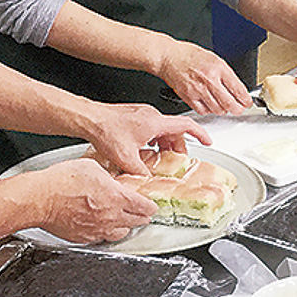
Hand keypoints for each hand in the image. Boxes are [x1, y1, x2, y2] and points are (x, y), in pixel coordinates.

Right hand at [30, 159, 157, 243]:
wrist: (39, 199)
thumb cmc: (61, 181)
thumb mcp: (92, 167)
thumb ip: (108, 175)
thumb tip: (113, 178)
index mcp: (117, 198)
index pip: (144, 206)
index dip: (150, 206)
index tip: (152, 205)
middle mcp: (111, 217)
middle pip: (137, 222)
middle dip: (142, 217)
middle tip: (143, 214)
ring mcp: (97, 230)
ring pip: (121, 233)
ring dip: (126, 226)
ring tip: (126, 221)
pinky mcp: (84, 238)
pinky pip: (102, 238)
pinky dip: (106, 233)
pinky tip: (104, 226)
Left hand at [83, 102, 209, 174]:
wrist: (89, 118)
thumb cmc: (105, 130)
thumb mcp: (126, 158)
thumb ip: (140, 172)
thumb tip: (147, 182)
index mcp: (156, 123)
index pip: (187, 125)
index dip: (200, 134)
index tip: (207, 141)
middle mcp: (152, 115)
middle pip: (175, 130)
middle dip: (178, 146)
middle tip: (176, 160)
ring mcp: (143, 114)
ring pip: (163, 129)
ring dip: (165, 143)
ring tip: (159, 157)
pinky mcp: (135, 115)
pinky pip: (152, 127)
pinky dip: (154, 139)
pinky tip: (144, 150)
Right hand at [157, 39, 254, 115]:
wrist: (169, 58)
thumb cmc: (190, 56)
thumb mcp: (215, 59)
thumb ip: (226, 74)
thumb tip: (238, 89)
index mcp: (219, 68)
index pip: (238, 89)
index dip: (246, 99)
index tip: (248, 102)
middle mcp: (209, 80)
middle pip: (230, 103)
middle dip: (238, 109)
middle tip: (239, 108)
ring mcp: (199, 90)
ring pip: (218, 110)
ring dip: (223, 110)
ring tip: (224, 105)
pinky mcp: (189, 97)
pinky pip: (204, 111)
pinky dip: (209, 110)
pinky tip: (210, 104)